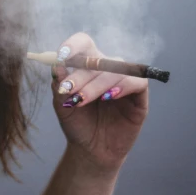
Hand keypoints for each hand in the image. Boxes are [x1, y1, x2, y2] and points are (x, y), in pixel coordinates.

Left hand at [51, 32, 148, 170]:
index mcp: (87, 65)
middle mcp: (106, 69)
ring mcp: (124, 80)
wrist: (91, 151)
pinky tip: (109, 96)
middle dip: (80, 75)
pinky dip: (123, 85)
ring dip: (96, 84)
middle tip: (68, 91)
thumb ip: (59, 85)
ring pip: (115, 69)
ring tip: (82, 101)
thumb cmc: (77, 124)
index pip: (83, 43)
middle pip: (97, 58)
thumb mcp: (62, 105)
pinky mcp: (139, 95)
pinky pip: (137, 81)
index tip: (61, 55)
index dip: (73, 45)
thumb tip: (56, 64)